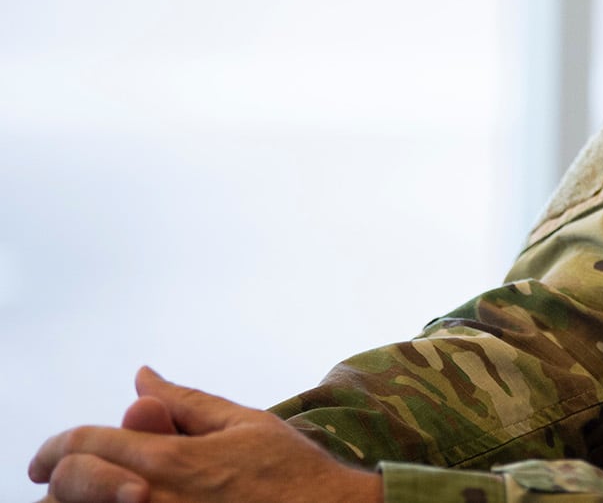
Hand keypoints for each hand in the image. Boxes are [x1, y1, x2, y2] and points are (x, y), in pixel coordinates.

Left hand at [29, 367, 382, 502]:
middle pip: (70, 484)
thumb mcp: (243, 424)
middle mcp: (154, 498)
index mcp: (171, 459)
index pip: (85, 444)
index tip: (47, 458)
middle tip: (60, 479)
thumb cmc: (291, 472)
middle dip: (60, 476)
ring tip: (95, 495)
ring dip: (81, 500)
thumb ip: (186, 402)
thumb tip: (142, 377)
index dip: (54, 447)